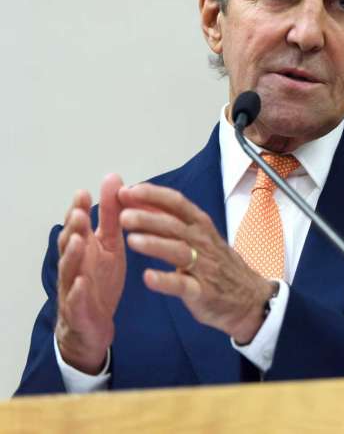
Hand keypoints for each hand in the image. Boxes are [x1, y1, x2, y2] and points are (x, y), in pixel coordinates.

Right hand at [55, 174, 126, 373]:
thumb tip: (113, 178)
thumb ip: (112, 215)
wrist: (93, 325)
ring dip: (72, 255)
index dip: (78, 210)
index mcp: (82, 248)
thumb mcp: (110, 244)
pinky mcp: (79, 310)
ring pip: (69, 270)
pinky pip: (76, 300)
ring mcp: (73, 288)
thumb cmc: (99, 279)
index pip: (77, 226)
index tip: (84, 193)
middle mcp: (74, 265)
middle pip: (68, 245)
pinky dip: (79, 291)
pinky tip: (84, 282)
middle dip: (73, 229)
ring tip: (79, 240)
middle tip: (80, 213)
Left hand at [118, 183, 274, 343]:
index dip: (153, 196)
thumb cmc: (219, 266)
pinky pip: (183, 285)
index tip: (128, 191)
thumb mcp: (201, 237)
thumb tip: (142, 202)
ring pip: (178, 251)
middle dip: (148, 218)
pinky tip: (148, 277)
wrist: (250, 299)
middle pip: (174, 225)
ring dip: (155, 244)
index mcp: (201, 226)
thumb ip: (173, 222)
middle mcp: (203, 242)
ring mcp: (204, 267)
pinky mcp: (202, 292)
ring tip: (131, 241)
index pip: (177, 203)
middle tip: (123, 215)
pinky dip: (165, 280)